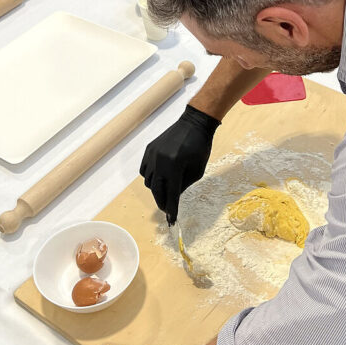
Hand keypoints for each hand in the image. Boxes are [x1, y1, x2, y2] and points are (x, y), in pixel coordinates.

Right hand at [140, 105, 219, 222]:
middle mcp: (160, 161)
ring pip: (149, 181)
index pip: (171, 194)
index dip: (171, 209)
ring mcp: (152, 155)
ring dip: (157, 189)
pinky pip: (145, 170)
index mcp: (175, 166)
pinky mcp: (149, 150)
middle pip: (156, 190)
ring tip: (166, 191)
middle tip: (168, 210)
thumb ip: (183, 185)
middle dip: (162, 202)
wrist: (194, 123)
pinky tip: (159, 178)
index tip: (171, 221)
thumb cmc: (200, 147)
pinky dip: (151, 177)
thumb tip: (173, 197)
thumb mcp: (197, 170)